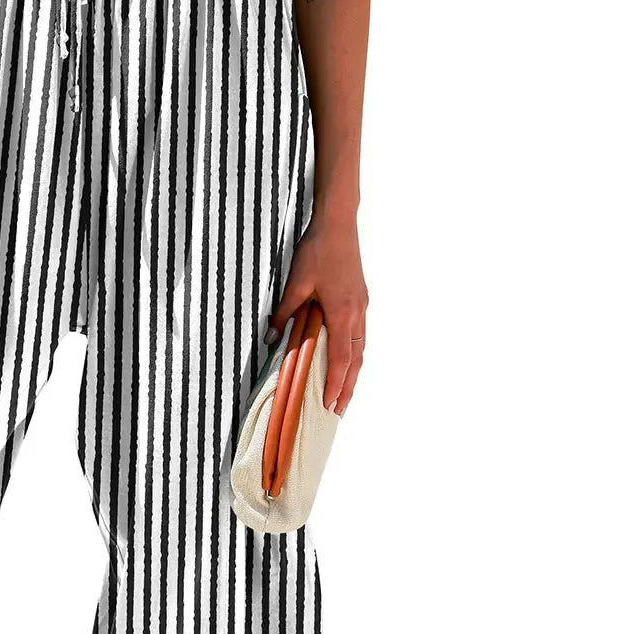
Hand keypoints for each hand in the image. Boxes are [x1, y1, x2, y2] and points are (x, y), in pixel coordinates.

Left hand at [267, 208, 366, 415]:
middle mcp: (357, 313)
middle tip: (340, 410)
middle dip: (349, 388)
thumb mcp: (295, 283)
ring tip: (346, 393)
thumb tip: (271, 338)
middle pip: (357, 360)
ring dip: (354, 373)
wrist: (338, 223)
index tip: (329, 405)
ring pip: (361, 348)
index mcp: (343, 313)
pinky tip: (347, 360)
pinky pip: (359, 335)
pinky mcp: (360, 298)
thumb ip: (284, 313)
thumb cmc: (317, 250)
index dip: (336, 385)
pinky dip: (354, 354)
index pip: (342, 360)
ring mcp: (361, 306)